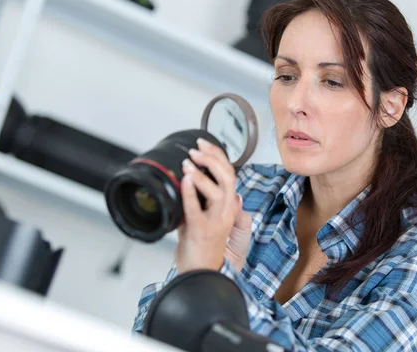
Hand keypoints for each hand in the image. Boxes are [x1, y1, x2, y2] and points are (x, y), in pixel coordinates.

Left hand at [174, 138, 250, 273]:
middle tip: (197, 149)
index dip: (219, 156)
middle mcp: (226, 212)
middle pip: (228, 178)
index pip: (230, 174)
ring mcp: (216, 221)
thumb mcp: (203, 216)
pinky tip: (185, 180)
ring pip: (218, 191)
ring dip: (202, 174)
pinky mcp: (203, 230)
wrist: (201, 273)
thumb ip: (201, 199)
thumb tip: (192, 178)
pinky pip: (197, 208)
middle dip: (213, 158)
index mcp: (228, 207)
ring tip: (189, 162)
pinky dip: (191, 192)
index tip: (205, 143)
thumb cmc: (201, 247)